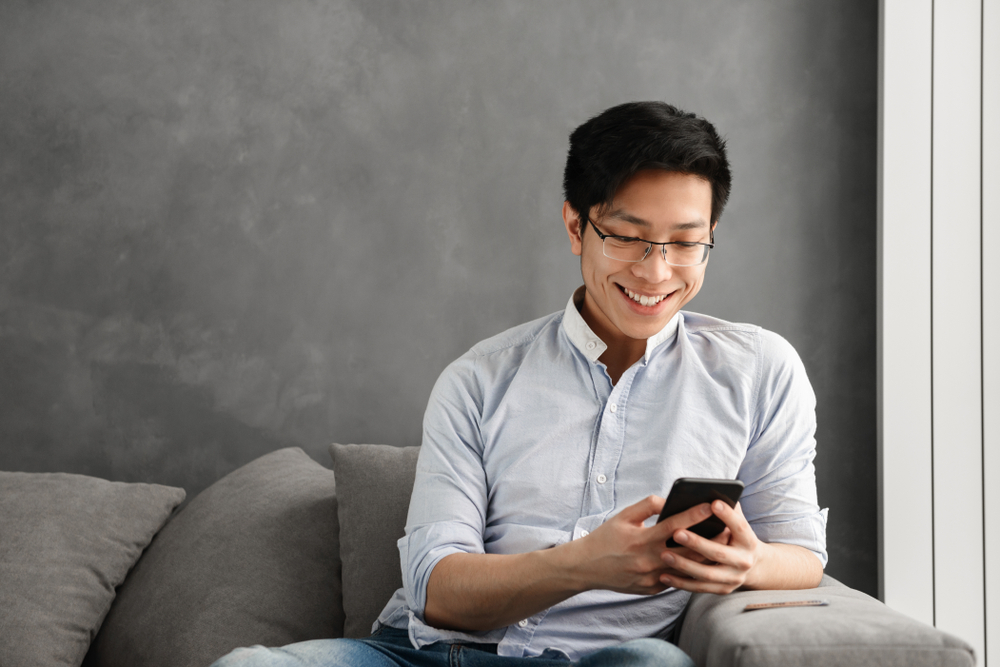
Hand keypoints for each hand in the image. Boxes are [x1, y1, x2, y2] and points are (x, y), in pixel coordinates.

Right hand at [568, 495, 714, 595]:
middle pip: (688, 551)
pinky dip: (688, 570)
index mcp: (642, 540)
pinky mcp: (652, 589)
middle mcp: (649, 561)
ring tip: (719, 545)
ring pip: (686, 568)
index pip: (674, 525)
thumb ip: (647, 505)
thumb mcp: (623, 517)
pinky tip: (700, 561)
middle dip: (709, 539)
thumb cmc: (606, 538)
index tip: (710, 504)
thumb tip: (669, 500)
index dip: (693, 514)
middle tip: (726, 528)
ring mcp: (652, 578)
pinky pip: (676, 579)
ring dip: (704, 557)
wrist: (587, 567)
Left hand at [658, 501, 764, 593]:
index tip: (712, 503)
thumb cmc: (737, 536)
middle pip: (719, 553)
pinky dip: (681, 583)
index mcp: (748, 540)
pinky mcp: (722, 589)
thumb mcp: (738, 522)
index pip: (739, 526)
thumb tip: (714, 490)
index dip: (727, 515)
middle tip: (676, 533)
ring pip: (706, 574)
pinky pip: (699, 588)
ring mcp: (733, 578)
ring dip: (684, 565)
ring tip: (664, 555)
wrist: (754, 567)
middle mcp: (743, 561)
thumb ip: (729, 509)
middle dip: (697, 543)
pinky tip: (663, 575)